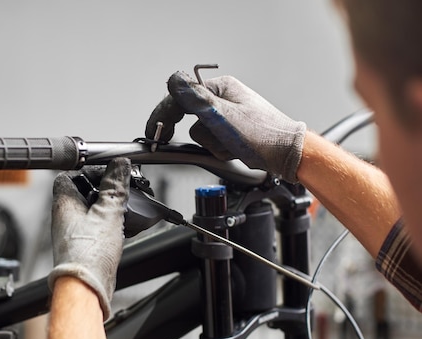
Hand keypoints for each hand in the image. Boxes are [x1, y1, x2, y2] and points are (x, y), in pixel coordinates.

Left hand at [48, 158, 130, 320]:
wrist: (86, 287)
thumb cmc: (88, 254)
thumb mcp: (108, 212)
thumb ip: (115, 187)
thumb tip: (119, 166)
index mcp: (64, 203)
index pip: (70, 175)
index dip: (89, 171)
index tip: (109, 171)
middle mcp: (66, 216)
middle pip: (84, 192)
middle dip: (105, 190)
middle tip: (123, 190)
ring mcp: (74, 232)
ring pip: (93, 210)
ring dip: (110, 208)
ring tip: (127, 209)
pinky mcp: (84, 246)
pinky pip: (98, 227)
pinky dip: (111, 223)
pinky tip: (125, 227)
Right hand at [145, 72, 306, 182]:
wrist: (288, 154)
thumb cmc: (264, 135)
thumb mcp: (225, 116)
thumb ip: (196, 99)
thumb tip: (173, 81)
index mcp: (220, 88)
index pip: (182, 98)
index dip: (165, 115)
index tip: (154, 132)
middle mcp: (222, 99)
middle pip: (191, 120)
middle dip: (205, 136)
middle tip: (218, 142)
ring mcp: (226, 116)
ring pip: (201, 134)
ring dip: (215, 145)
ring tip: (234, 146)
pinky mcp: (230, 132)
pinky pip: (212, 142)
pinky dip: (221, 150)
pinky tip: (236, 150)